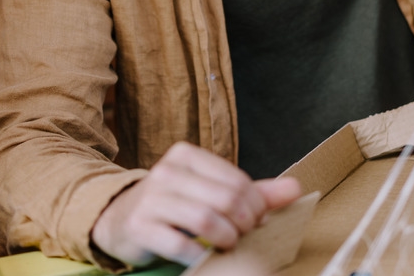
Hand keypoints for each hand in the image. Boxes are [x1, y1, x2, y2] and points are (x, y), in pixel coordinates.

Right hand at [91, 142, 302, 267]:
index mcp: (186, 156)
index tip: (257, 222)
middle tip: (244, 236)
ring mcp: (151, 199)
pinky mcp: (140, 226)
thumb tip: (295, 189)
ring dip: (226, 239)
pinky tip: (202, 258)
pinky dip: (198, 255)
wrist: (118, 218)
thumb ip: (252, 191)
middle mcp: (167, 172)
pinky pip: (180, 244)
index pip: (236, 180)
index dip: (255, 206)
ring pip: (206, 220)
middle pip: (225, 200)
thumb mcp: (209, 191)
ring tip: (227, 245)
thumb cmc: (172, 205)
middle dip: (244, 224)